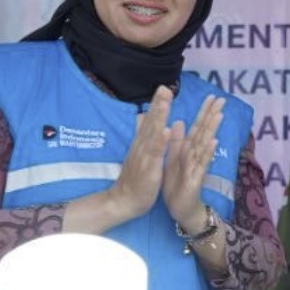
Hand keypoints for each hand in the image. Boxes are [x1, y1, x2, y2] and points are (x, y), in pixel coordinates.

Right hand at [104, 86, 174, 221]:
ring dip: (159, 117)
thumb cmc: (135, 179)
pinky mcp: (148, 169)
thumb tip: (141, 118)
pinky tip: (164, 130)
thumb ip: (142, 135)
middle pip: (150, 122)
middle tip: (164, 87)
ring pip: (152, 134)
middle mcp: (141, 147)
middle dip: (158, 104)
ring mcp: (144, 156)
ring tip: (166, 102)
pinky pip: (154, 154)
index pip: (149, 120)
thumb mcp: (139, 154)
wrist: (123, 201)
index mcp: (142, 144)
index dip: (156, 104)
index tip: (163, 87)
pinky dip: (159, 141)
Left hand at [164, 94, 223, 230]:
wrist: (180, 208)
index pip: (197, 127)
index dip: (204, 112)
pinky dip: (208, 153)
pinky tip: (213, 143)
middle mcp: (195, 156)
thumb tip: (179, 121)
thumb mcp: (174, 159)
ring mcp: (197, 167)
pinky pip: (202, 165)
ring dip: (212, 130)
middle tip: (221, 99)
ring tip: (219, 115)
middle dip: (211, 116)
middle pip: (204, 133)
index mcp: (188, 150)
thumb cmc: (177, 184)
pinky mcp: (195, 179)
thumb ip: (177, 142)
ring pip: (205, 146)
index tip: (211, 96)